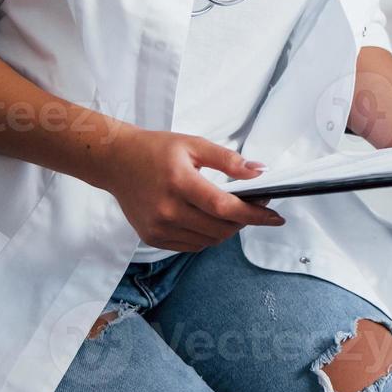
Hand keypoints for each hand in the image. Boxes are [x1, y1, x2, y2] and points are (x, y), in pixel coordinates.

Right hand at [97, 127, 284, 250]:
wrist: (116, 162)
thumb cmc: (156, 150)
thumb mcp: (194, 144)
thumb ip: (228, 160)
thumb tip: (259, 171)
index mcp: (179, 182)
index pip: (224, 207)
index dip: (253, 214)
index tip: (275, 216)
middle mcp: (167, 210)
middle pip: (219, 228)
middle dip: (244, 221)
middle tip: (254, 207)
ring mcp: (158, 227)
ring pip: (208, 241)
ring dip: (227, 229)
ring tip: (232, 211)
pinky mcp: (152, 237)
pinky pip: (191, 246)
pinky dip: (207, 236)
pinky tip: (209, 220)